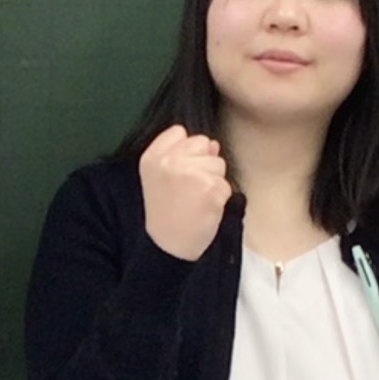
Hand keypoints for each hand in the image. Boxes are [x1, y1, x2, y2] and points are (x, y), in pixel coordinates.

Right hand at [137, 126, 232, 261]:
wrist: (168, 247)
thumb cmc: (166, 214)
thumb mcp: (161, 179)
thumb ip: (182, 155)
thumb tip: (213, 144)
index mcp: (152, 157)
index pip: (179, 131)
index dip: (186, 150)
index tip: (178, 174)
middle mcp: (169, 161)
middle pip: (203, 143)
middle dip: (202, 164)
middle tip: (189, 190)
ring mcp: (190, 173)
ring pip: (218, 163)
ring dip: (213, 181)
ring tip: (196, 200)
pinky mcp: (210, 188)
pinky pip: (226, 184)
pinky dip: (220, 198)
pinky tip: (205, 210)